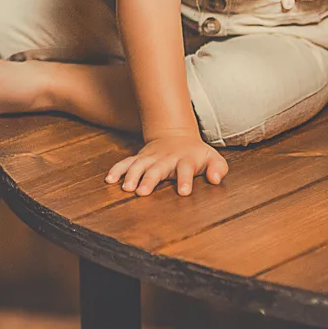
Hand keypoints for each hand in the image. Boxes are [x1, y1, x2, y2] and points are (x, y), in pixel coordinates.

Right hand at [106, 132, 228, 196]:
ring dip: (131, 175)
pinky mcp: (140, 158)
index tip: (184, 192)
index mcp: (186, 159)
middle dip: (150, 180)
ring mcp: (151, 157)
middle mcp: (167, 158)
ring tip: (126, 188)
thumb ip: (218, 168)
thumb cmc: (197, 154)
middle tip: (142, 192)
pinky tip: (109, 180)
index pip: (186, 169)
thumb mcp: (213, 158)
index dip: (185, 180)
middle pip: (157, 169)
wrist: (177, 136)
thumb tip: (215, 179)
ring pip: (139, 165)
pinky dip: (117, 169)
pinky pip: (126, 162)